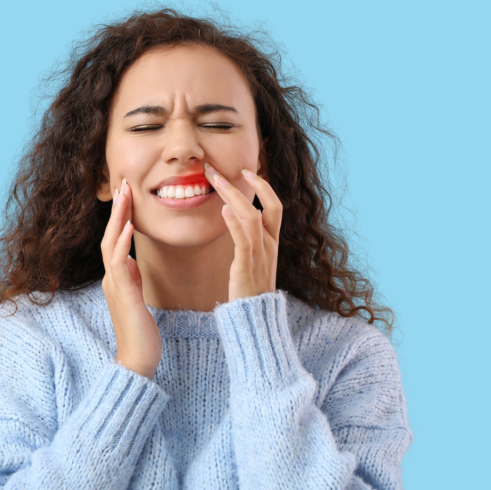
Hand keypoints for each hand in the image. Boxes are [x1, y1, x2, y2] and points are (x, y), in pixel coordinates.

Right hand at [100, 179, 161, 379]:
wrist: (138, 360)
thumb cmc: (142, 333)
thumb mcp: (137, 298)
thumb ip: (132, 279)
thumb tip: (131, 261)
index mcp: (117, 277)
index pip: (116, 239)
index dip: (121, 216)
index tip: (128, 193)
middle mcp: (111, 278)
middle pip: (109, 235)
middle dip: (117, 209)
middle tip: (124, 182)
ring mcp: (114, 285)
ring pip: (110, 244)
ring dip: (118, 218)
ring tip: (125, 194)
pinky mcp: (122, 295)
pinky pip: (118, 264)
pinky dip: (122, 243)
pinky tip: (128, 227)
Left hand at [204, 162, 283, 301]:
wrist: (256, 320)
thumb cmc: (250, 291)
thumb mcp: (254, 262)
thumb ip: (248, 242)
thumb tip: (234, 222)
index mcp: (273, 243)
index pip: (275, 206)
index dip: (263, 186)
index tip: (246, 171)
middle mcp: (270, 246)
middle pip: (265, 206)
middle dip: (244, 184)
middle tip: (217, 169)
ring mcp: (260, 256)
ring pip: (252, 218)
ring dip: (233, 196)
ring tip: (215, 181)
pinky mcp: (246, 267)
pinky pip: (243, 240)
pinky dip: (234, 223)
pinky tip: (223, 209)